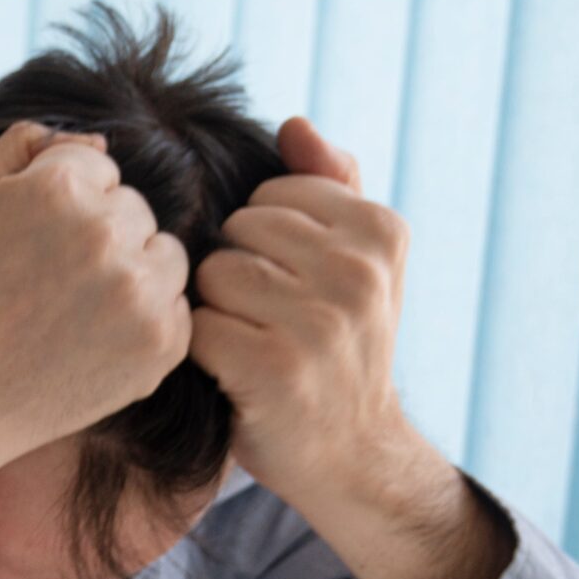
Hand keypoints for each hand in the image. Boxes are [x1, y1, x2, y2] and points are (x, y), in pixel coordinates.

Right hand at [0, 121, 192, 460]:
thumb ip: (25, 147)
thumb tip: (99, 139)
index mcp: (58, 187)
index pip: (98, 166)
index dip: (60, 207)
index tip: (30, 245)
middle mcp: (106, 234)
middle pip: (135, 210)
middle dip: (99, 239)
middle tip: (49, 285)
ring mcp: (139, 292)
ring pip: (165, 254)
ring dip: (131, 275)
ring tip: (75, 312)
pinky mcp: (163, 343)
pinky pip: (175, 307)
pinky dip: (143, 323)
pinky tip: (94, 341)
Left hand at [191, 118, 509, 578]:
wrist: (351, 454)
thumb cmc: (339, 347)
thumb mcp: (357, 262)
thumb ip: (330, 186)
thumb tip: (293, 124)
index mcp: (381, 231)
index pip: (271, 191)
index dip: (260, 237)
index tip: (288, 283)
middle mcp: (359, 272)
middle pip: (237, 229)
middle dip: (234, 271)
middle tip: (265, 319)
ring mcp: (320, 322)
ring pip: (212, 275)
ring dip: (214, 311)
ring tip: (249, 342)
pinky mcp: (274, 370)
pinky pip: (197, 327)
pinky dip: (200, 351)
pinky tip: (230, 372)